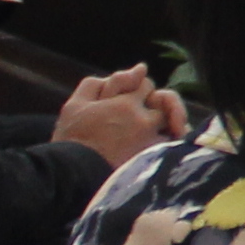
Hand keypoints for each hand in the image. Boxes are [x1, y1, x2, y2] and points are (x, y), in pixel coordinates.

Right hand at [51, 65, 181, 167]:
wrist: (72, 175)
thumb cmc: (71, 139)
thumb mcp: (75, 104)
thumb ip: (99, 83)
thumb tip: (138, 69)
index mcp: (125, 104)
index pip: (146, 84)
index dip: (138, 88)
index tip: (128, 97)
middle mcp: (143, 121)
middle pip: (164, 103)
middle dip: (157, 103)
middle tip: (145, 112)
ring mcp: (150, 142)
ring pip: (173, 126)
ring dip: (168, 124)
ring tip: (158, 129)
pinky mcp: (152, 161)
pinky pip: (173, 148)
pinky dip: (171, 143)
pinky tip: (162, 145)